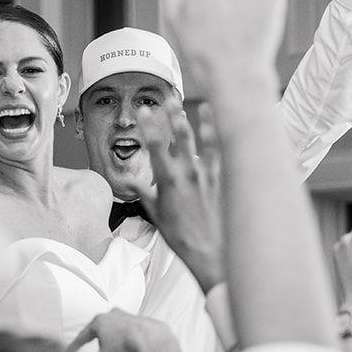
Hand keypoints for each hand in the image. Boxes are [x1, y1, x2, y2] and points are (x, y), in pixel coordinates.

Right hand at [68, 309, 185, 351]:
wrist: (151, 340)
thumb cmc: (127, 345)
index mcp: (99, 321)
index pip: (83, 336)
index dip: (76, 348)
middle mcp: (112, 315)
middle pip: (103, 340)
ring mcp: (126, 317)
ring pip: (117, 340)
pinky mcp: (139, 322)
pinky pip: (128, 338)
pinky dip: (128, 349)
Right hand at [134, 101, 223, 292]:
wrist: (209, 252)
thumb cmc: (182, 237)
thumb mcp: (156, 215)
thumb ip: (145, 194)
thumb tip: (131, 182)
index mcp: (169, 182)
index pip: (156, 147)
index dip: (149, 126)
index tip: (143, 111)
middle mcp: (189, 174)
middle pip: (181, 138)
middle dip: (173, 116)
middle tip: (168, 100)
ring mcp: (207, 176)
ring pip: (202, 141)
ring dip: (198, 121)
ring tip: (195, 104)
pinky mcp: (221, 180)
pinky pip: (220, 154)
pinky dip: (218, 138)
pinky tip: (217, 125)